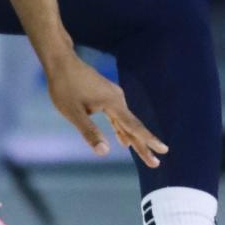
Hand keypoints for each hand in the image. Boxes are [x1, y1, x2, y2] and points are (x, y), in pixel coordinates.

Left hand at [44, 53, 168, 168]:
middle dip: (143, 145)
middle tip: (155, 164)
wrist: (60, 61)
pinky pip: (118, 116)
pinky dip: (122, 129)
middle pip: (132, 126)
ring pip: (125, 121)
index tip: (164, 150)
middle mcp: (117, 98)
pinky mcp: (105, 94)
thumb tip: (104, 152)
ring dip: (133, 138)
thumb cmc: (64, 86)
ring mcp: (112, 96)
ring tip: (144, 155)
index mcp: (113, 103)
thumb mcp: (73, 112)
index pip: (133, 126)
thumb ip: (89, 132)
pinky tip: (123, 140)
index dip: (148, 140)